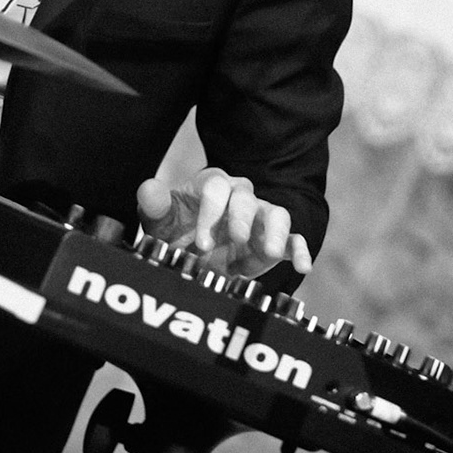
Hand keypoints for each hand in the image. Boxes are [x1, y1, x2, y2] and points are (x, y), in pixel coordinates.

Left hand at [135, 167, 312, 278]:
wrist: (192, 257)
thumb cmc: (176, 231)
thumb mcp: (160, 221)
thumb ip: (154, 205)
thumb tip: (149, 188)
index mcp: (212, 186)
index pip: (216, 188)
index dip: (210, 213)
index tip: (201, 244)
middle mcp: (240, 197)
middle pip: (248, 198)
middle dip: (242, 218)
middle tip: (236, 239)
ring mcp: (260, 219)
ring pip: (276, 214)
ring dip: (275, 232)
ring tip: (270, 253)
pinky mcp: (274, 241)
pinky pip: (293, 240)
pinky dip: (300, 250)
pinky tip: (304, 266)